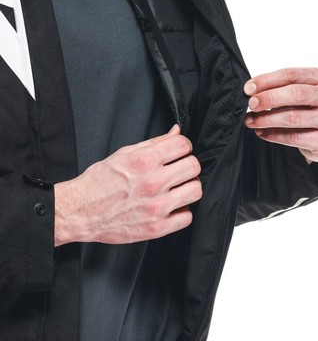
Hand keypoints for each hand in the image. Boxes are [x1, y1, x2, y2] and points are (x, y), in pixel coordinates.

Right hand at [54, 125, 201, 245]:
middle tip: (178, 169)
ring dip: (188, 187)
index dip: (182, 146)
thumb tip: (176, 132)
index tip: (178, 151)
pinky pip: (187, 217)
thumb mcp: (125, 154)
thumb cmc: (100, 182)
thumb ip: (155, 143)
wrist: (80, 211)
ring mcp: (157, 207)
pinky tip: (171, 206)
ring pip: (195, 190)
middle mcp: (153, 182)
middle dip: (187, 164)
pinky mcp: (157, 227)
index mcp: (144, 161)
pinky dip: (181, 211)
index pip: (183, 145)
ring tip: (176, 188)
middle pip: (193, 166)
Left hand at [243, 68, 317, 162]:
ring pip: (293, 117)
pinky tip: (262, 133)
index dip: (267, 80)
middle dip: (268, 98)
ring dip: (267, 119)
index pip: (291, 75)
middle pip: (296, 94)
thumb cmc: (304, 111)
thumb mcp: (294, 95)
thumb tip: (250, 92)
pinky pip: (295, 137)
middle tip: (251, 104)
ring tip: (251, 121)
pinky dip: (274, 135)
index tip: (248, 89)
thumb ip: (277, 89)